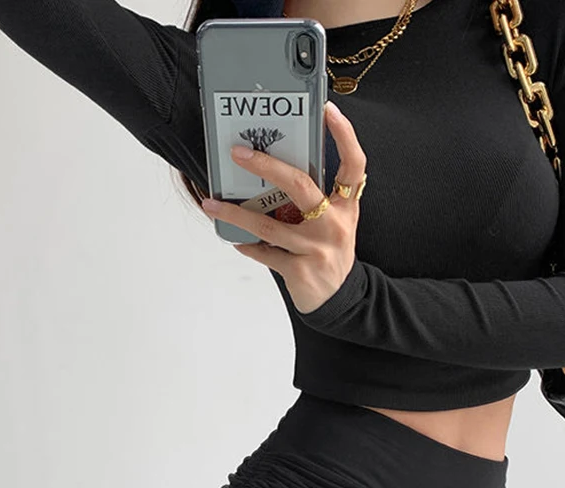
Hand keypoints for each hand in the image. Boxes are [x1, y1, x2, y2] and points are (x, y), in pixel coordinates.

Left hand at [201, 100, 366, 314]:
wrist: (338, 300)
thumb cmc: (329, 252)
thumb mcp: (335, 223)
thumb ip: (316, 200)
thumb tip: (272, 173)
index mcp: (346, 207)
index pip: (353, 165)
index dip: (344, 136)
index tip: (328, 110)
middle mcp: (334, 224)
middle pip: (300, 185)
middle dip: (266, 165)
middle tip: (239, 152)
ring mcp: (317, 249)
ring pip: (268, 225)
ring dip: (235, 213)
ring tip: (211, 204)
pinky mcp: (300, 270)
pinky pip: (265, 252)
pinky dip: (247, 245)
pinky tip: (235, 238)